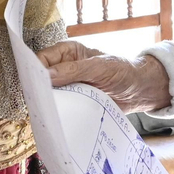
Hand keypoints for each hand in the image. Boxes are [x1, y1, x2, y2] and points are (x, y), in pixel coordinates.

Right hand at [40, 41, 172, 112]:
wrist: (140, 90)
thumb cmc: (123, 71)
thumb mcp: (100, 68)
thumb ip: (74, 70)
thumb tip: (47, 75)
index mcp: (67, 53)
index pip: (42, 59)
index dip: (34, 71)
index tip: (33, 85)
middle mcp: (64, 69)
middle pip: (42, 79)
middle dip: (38, 90)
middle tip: (36, 103)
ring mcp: (69, 87)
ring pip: (49, 95)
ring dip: (48, 104)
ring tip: (44, 115)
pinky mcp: (75, 102)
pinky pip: (61, 108)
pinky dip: (59, 114)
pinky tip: (56, 120)